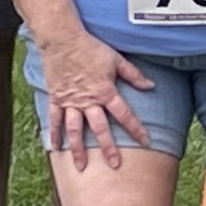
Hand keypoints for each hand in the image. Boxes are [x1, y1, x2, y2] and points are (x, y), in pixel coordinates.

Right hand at [39, 28, 154, 169]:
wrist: (63, 39)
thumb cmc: (91, 47)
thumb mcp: (116, 59)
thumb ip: (134, 75)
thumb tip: (151, 85)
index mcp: (105, 91)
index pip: (124, 114)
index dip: (136, 128)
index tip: (146, 141)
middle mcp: (88, 101)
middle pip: (99, 129)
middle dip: (108, 148)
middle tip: (114, 164)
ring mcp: (70, 102)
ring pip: (75, 130)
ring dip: (78, 149)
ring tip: (81, 166)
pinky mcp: (56, 99)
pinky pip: (55, 119)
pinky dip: (54, 134)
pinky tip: (55, 148)